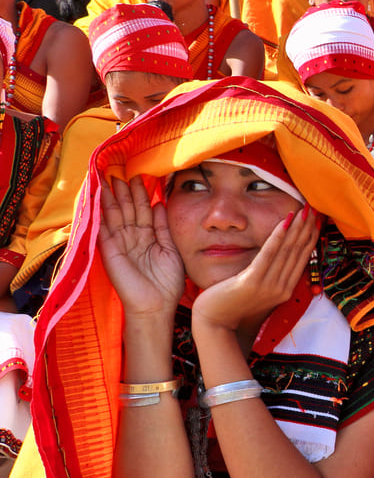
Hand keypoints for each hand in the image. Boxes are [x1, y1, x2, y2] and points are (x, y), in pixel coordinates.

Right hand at [98, 176, 184, 318]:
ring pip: (115, 215)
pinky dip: (100, 213)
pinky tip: (99, 199)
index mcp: (148, 237)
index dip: (141, 194)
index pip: (143, 211)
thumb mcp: (170, 249)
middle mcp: (132, 238)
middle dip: (124, 191)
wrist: (156, 305)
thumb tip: (159, 204)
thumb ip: (163, 227)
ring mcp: (119, 243)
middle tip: (121, 172)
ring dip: (112, 198)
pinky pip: (103, 228)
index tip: (141, 176)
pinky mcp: (109, 250)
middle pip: (127, 209)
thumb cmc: (167, 282)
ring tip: (110, 179)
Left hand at [190, 207, 318, 332]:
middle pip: (298, 252)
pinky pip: (268, 254)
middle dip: (307, 229)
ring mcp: (268, 286)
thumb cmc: (233, 307)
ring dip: (297, 228)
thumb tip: (277, 257)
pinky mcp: (252, 282)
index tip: (316, 220)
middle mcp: (282, 288)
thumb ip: (270, 276)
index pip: (302, 259)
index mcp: (285, 290)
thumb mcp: (257, 291)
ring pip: (287, 251)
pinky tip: (285, 221)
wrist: (215, 324)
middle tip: (315, 209)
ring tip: (304, 211)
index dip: (311, 238)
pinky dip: (277, 236)